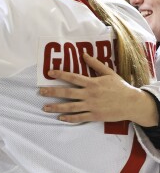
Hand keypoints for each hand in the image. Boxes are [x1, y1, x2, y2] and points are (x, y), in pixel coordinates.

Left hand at [40, 53, 159, 126]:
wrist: (132, 103)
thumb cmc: (120, 87)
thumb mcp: (109, 73)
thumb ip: (95, 64)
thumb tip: (83, 54)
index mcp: (92, 83)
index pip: (72, 77)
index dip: (60, 74)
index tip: (49, 73)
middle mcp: (89, 94)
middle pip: (67, 92)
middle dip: (52, 92)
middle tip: (40, 92)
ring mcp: (92, 106)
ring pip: (70, 107)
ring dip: (56, 107)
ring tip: (45, 108)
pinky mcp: (95, 116)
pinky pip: (79, 117)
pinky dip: (69, 118)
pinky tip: (60, 118)